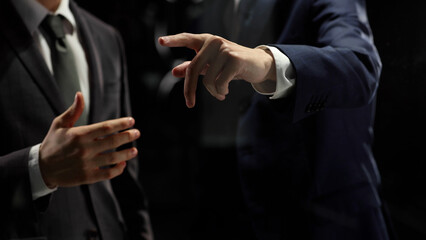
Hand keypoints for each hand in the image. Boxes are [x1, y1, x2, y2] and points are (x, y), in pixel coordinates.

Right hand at [39, 92, 139, 187]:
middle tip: (137, 133)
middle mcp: (84, 149)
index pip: (106, 127)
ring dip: (126, 154)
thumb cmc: (53, 143)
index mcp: (79, 134)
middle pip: (113, 141)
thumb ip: (73, 111)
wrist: (41, 168)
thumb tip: (80, 94)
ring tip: (134, 150)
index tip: (131, 121)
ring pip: (113, 158)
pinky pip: (107, 173)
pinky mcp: (87, 177)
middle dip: (127, 136)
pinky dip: (117, 169)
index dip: (121, 124)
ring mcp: (86, 164)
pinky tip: (122, 164)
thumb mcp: (59, 124)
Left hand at [158, 33, 275, 107]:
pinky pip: (220, 83)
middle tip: (190, 104)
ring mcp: (225, 49)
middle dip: (190, 90)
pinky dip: (220, 91)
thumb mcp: (211, 66)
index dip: (174, 40)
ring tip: (220, 93)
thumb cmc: (233, 64)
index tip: (160, 42)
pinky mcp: (234, 59)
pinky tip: (226, 92)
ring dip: (213, 92)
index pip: (187, 38)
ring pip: (208, 79)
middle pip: (193, 68)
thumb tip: (174, 72)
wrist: (259, 65)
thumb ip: (194, 67)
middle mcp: (214, 42)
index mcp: (206, 41)